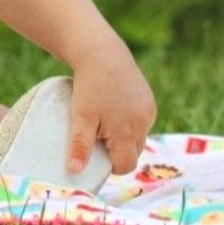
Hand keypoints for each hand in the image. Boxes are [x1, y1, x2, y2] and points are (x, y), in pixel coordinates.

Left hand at [67, 49, 156, 175]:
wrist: (101, 52)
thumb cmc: (89, 86)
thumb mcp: (80, 116)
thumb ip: (80, 145)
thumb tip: (74, 171)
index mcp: (128, 132)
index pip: (125, 165)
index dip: (110, 164)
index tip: (95, 152)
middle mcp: (143, 124)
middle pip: (133, 152)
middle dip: (117, 150)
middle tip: (97, 135)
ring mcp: (149, 111)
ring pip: (138, 136)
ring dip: (124, 135)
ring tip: (104, 120)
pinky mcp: (149, 100)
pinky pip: (141, 121)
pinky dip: (129, 121)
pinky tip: (114, 108)